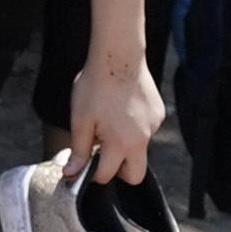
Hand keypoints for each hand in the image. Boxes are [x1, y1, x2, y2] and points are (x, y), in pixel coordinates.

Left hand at [68, 51, 167, 187]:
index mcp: (121, 143)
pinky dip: (134, 128)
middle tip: (102, 155)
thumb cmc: (96, 86)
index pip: (108, 175)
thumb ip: (79, 150)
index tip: (85, 163)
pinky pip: (146, 131)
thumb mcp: (80, 120)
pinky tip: (122, 109)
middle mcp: (143, 139)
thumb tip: (72, 173)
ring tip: (109, 121)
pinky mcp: (158, 114)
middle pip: (135, 174)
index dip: (93, 173)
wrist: (118, 55)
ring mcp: (153, 126)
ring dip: (125, 146)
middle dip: (118, 171)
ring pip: (140, 150)